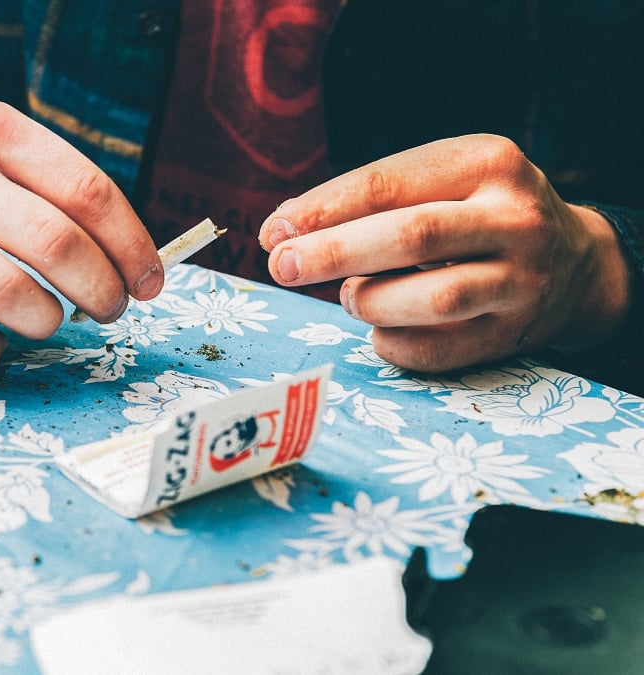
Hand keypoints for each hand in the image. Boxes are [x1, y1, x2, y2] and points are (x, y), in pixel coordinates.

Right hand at [0, 101, 163, 378]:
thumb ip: (53, 186)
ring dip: (49, 324)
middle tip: (107, 310)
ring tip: (48, 321)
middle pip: (59, 246)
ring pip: (12, 298)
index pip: (89, 192)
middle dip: (103, 293)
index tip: (149, 283)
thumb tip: (133, 261)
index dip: (133, 248)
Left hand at [258, 134, 631, 372]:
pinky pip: (439, 349)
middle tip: (283, 267)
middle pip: (413, 235)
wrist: (575, 264)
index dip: (322, 210)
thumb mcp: (440, 182)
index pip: (388, 183)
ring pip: (435, 297)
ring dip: (371, 300)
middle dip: (333, 253)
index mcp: (486, 161)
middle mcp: (514, 217)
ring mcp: (523, 279)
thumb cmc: (475, 215)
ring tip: (350, 296)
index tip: (272, 232)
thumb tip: (281, 230)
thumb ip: (368, 200)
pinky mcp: (516, 333)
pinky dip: (393, 343)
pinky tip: (380, 330)